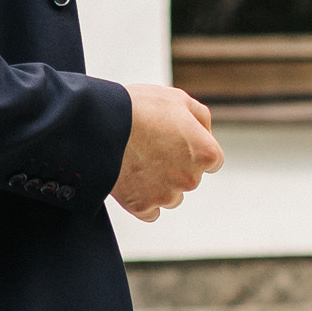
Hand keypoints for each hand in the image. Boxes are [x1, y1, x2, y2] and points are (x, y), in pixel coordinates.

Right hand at [114, 84, 223, 219]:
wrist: (100, 124)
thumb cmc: (139, 108)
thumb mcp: (178, 99)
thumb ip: (201, 118)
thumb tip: (205, 133)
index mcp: (206, 153)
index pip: (211, 161)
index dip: (192, 150)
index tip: (174, 142)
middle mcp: (191, 178)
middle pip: (189, 179)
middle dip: (175, 167)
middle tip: (150, 147)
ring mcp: (166, 195)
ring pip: (170, 197)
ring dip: (159, 185)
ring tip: (138, 162)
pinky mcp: (142, 207)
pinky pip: (150, 211)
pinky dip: (142, 200)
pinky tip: (132, 181)